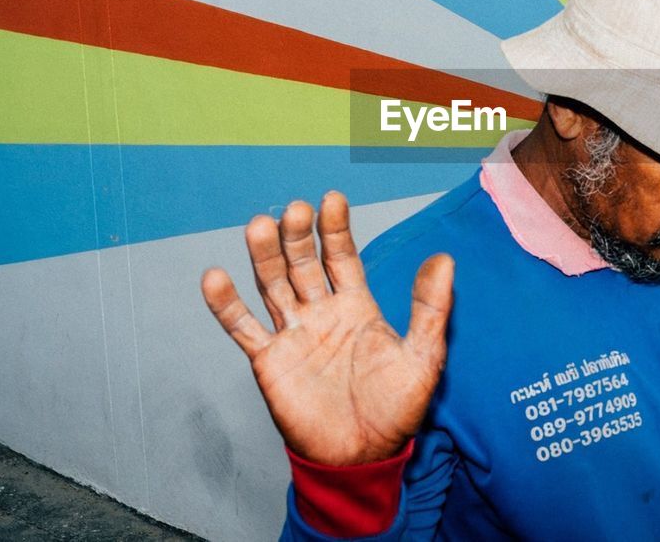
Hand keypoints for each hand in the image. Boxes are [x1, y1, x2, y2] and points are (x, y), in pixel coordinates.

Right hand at [201, 191, 453, 465]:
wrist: (362, 458)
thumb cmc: (395, 410)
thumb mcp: (423, 356)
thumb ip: (430, 308)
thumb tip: (444, 259)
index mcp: (356, 305)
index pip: (342, 257)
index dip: (336, 229)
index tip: (332, 200)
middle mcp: (321, 313)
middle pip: (303, 264)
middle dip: (298, 236)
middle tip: (295, 209)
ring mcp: (293, 334)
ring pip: (273, 286)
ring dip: (265, 257)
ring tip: (259, 226)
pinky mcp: (269, 362)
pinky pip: (243, 328)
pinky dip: (227, 305)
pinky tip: (215, 277)